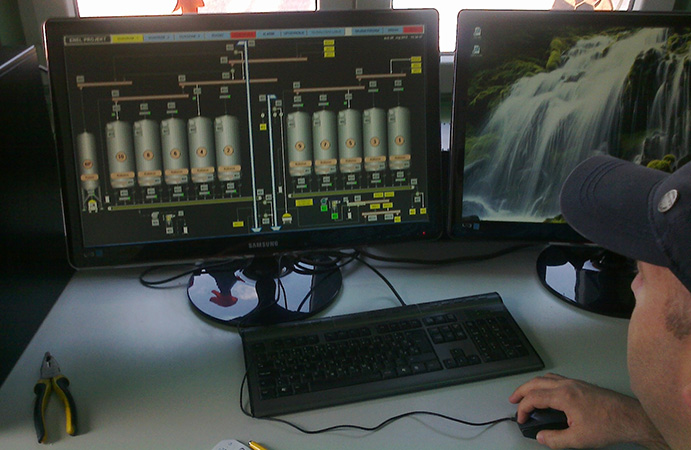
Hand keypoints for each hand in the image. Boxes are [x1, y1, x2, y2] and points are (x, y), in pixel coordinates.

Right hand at [509, 373, 668, 448]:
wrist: (630, 418)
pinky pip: (557, 379)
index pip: (534, 397)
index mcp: (564, 396)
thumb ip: (555, 439)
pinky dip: (545, 384)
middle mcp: (568, 385)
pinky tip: (548, 392)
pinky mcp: (582, 385)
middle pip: (536, 382)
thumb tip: (541, 437)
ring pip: (546, 378)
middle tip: (514, 400)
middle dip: (522, 391)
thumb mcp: (578, 439)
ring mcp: (575, 383)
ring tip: (527, 394)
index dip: (523, 408)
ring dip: (533, 385)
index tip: (521, 418)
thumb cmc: (609, 425)